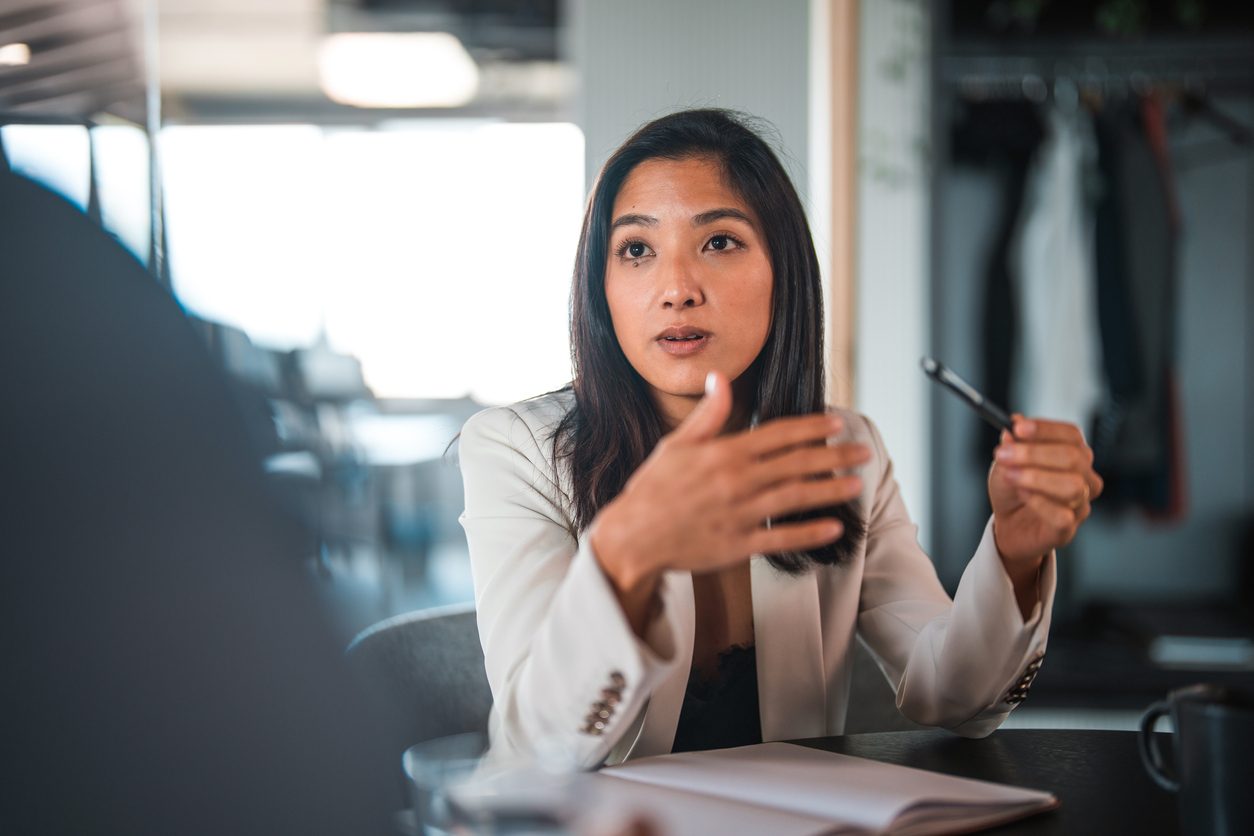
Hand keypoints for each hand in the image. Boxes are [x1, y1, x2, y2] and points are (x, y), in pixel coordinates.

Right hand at [591, 371, 868, 593]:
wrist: (632, 536)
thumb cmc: (652, 488)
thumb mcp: (676, 444)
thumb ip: (707, 414)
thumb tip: (720, 379)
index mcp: (724, 453)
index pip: (778, 434)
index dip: (811, 428)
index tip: (837, 424)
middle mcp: (737, 480)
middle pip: (796, 464)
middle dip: (834, 456)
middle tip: (864, 453)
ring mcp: (739, 513)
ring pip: (795, 498)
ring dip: (829, 490)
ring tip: (856, 484)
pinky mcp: (738, 545)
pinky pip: (780, 537)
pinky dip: (808, 533)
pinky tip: (833, 527)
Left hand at [988, 416, 1103, 568]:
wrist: (1008, 523)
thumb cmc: (1014, 488)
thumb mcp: (1006, 462)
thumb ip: (1011, 444)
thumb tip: (1013, 427)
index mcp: (1073, 452)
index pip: (1070, 434)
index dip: (1045, 429)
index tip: (1018, 428)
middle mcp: (1084, 476)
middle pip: (1073, 458)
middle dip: (1034, 453)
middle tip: (1004, 453)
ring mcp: (1080, 503)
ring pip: (1073, 486)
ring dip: (1036, 478)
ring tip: (1011, 476)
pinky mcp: (1068, 528)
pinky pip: (1063, 516)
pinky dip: (1040, 503)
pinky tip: (1023, 495)